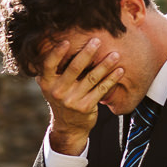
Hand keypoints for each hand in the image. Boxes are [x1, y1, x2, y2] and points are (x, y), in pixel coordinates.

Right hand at [35, 38, 122, 156]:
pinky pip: (101, 89)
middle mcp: (58, 91)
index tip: (67, 41)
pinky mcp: (86, 107)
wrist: (68, 126)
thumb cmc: (61, 97)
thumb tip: (46, 44)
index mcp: (46, 83)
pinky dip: (112, 79)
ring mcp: (72, 100)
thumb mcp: (50, 85)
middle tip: (97, 40)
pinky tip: (120, 70)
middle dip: (87, 53)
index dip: (56, 53)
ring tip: (115, 54)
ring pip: (91, 78)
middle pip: (74, 68)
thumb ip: (49, 70)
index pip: (49, 65)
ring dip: (105, 65)